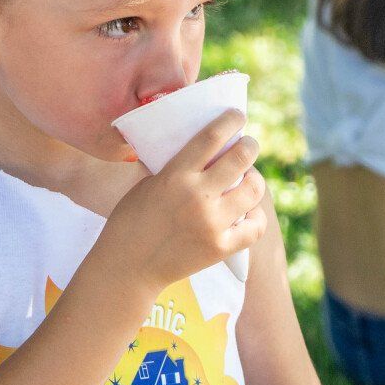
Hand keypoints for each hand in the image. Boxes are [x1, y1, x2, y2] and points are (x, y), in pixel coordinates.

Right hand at [97, 110, 266, 291]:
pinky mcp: (221, 248)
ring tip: (247, 179)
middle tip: (247, 145)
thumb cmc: (131, 220)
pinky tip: (247, 211)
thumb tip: (197, 145)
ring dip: (254, 179)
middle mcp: (198, 197)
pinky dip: (255, 216)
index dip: (230, 121)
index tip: (237, 116)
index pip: (212, 137)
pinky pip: (255, 226)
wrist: (128, 267)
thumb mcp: (146, 183)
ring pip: (254, 189)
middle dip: (249, 146)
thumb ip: (173, 166)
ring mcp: (212, 224)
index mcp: (175, 176)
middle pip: (242, 158)